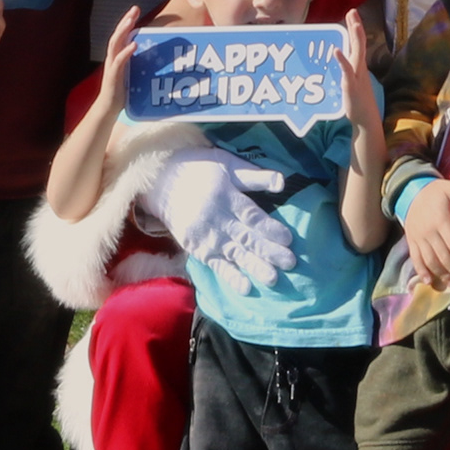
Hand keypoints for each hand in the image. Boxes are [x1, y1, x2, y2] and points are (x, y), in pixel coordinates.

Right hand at [97, 5, 141, 112]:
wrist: (108, 109)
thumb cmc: (122, 92)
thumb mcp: (133, 74)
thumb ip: (141, 64)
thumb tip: (159, 58)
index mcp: (117, 56)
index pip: (121, 35)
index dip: (127, 22)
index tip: (135, 10)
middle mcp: (112, 58)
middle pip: (117, 35)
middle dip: (126, 21)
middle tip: (135, 8)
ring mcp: (111, 66)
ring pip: (115, 44)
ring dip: (123, 31)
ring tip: (131, 21)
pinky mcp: (112, 76)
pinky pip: (119, 62)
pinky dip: (126, 52)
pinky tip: (133, 45)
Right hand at [152, 152, 299, 294]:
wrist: (159, 181)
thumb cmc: (199, 168)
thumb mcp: (226, 162)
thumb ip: (254, 175)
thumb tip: (282, 182)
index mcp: (225, 195)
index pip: (251, 215)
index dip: (269, 228)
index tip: (288, 239)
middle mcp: (215, 218)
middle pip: (245, 237)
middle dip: (268, 251)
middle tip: (290, 263)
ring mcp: (204, 236)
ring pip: (233, 253)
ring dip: (253, 266)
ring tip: (272, 278)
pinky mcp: (195, 248)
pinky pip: (215, 264)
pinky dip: (230, 276)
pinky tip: (244, 287)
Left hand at [336, 9, 381, 135]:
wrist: (366, 118)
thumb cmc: (358, 101)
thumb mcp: (352, 81)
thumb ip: (347, 69)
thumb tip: (341, 58)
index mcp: (360, 65)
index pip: (359, 42)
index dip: (355, 27)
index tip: (352, 13)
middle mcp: (360, 68)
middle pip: (360, 43)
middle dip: (356, 26)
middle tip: (352, 11)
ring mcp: (357, 76)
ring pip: (357, 53)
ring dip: (356, 38)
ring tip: (354, 24)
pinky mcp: (351, 85)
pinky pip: (347, 70)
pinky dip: (342, 60)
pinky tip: (337, 50)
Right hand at [404, 174, 449, 289]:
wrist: (409, 192)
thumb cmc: (435, 192)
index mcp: (440, 220)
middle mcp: (429, 232)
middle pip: (444, 257)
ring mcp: (418, 238)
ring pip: (431, 261)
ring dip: (442, 275)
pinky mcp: (411, 242)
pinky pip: (416, 259)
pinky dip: (422, 271)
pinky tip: (429, 281)